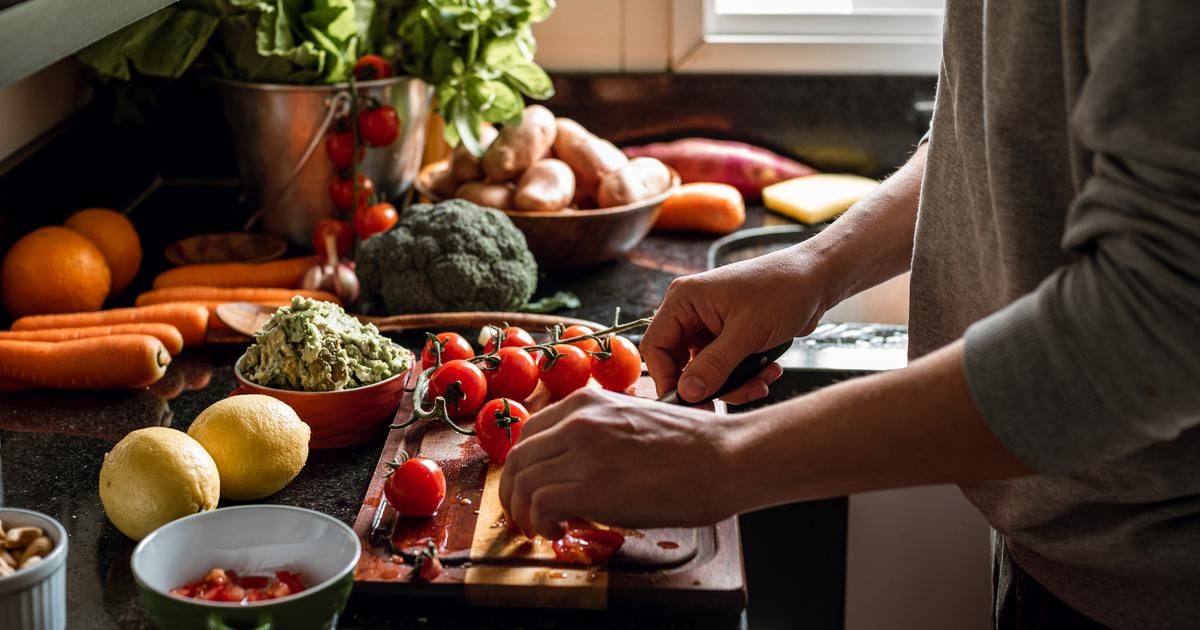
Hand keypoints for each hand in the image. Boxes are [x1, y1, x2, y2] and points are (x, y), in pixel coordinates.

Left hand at [498, 388, 735, 537]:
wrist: (725, 457)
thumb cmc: (693, 443)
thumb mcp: (634, 418)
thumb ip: (600, 431)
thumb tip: (580, 461)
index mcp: (587, 401)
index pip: (529, 433)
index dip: (524, 466)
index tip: (530, 486)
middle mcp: (579, 421)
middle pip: (518, 458)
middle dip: (514, 492)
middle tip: (525, 515)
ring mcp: (583, 452)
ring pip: (522, 481)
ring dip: (523, 512)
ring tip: (541, 528)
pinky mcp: (592, 486)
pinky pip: (540, 505)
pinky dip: (540, 523)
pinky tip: (557, 531)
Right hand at [642, 247, 828, 402]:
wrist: (818, 279)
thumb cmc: (783, 289)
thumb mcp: (747, 333)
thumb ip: (713, 366)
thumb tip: (686, 393)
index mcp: (685, 300)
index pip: (656, 347)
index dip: (667, 378)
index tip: (688, 401)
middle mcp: (693, 312)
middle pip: (681, 363)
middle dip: (710, 384)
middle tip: (733, 397)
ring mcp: (711, 325)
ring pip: (706, 370)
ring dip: (734, 383)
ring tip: (761, 381)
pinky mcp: (730, 336)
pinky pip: (726, 367)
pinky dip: (746, 376)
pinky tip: (769, 370)